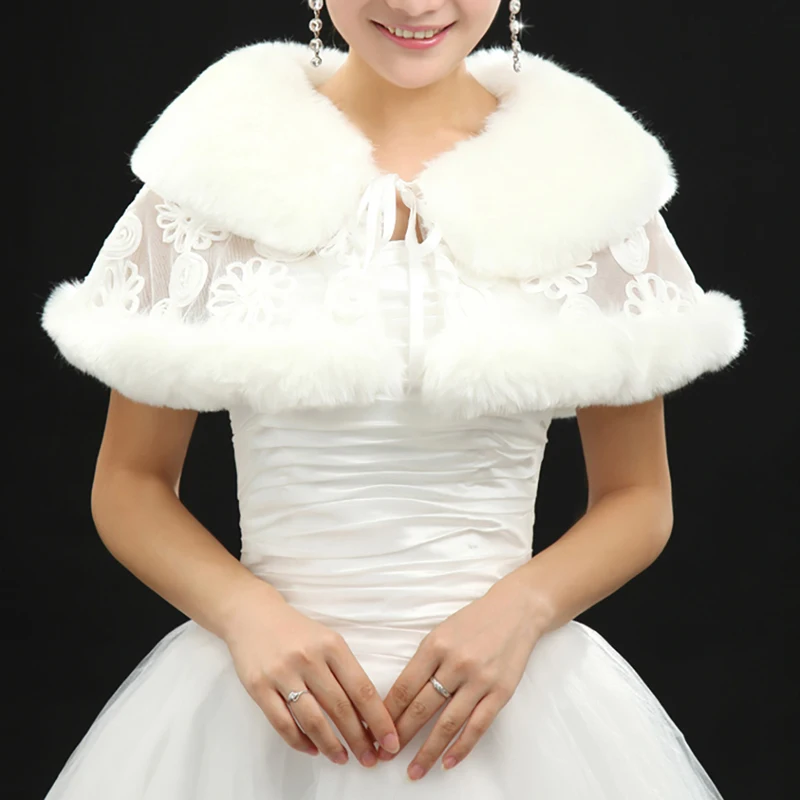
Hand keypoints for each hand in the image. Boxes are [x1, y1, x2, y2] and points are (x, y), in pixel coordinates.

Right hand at [221, 581, 400, 767]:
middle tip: (370, 759)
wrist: (252, 615)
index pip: (361, 688)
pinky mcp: (258, 687)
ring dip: (331, 745)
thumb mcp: (327, 640)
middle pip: (340, 707)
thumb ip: (345, 670)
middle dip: (359, 739)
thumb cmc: (297, 632)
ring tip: (343, 758)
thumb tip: (367, 712)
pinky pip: (282, 723)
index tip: (390, 741)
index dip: (378, 719)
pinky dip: (300, 741)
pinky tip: (312, 748)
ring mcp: (282, 673)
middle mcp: (309, 659)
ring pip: (312, 720)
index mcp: (332, 645)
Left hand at [376, 571, 544, 779]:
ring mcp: (480, 679)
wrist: (516, 610)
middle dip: (400, 736)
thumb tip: (400, 698)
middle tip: (385, 756)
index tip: (375, 732)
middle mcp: (456, 663)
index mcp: (435, 645)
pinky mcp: (501, 692)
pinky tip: (447, 762)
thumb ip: (423, 662)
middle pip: (421, 708)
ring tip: (414, 771)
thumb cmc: (474, 621)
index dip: (387, 714)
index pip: (403, 687)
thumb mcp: (441, 632)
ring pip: (447, 723)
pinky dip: (461, 748)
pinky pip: (477, 726)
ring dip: (428, 751)